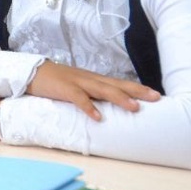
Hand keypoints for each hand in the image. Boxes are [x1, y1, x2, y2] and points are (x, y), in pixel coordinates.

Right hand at [26, 61, 160, 119]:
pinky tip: (98, 117)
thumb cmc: (59, 82)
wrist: (34, 72)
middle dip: (137, 91)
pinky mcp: (65, 88)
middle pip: (117, 84)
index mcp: (95, 79)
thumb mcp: (80, 86)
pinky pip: (79, 98)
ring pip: (102, 90)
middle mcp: (90, 79)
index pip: (120, 83)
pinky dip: (89, 107)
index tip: (156, 95)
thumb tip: (111, 105)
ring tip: (134, 108)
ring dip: (119, 98)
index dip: (138, 88)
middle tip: (155, 98)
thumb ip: (94, 94)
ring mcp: (78, 82)